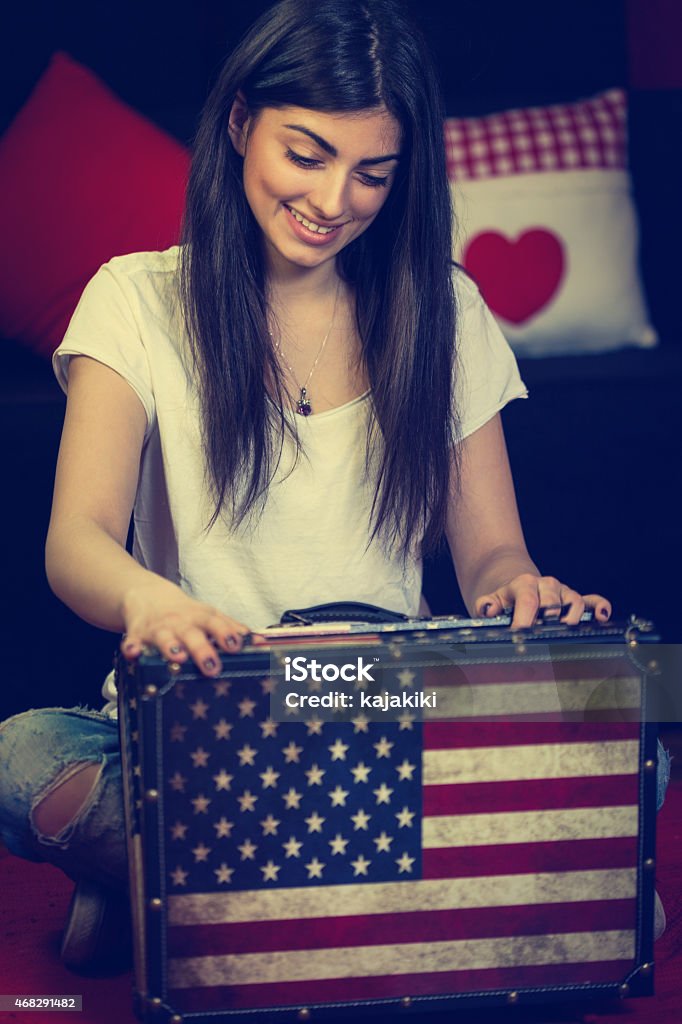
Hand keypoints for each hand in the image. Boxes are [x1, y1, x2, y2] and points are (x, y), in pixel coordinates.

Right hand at [120, 578, 250, 675]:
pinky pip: (133, 642)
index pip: (216, 624)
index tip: (236, 645)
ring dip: (171, 647)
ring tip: (178, 657)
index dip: (226, 634)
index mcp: (200, 618)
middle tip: (212, 666)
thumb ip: (230, 628)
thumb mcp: (207, 615)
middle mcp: (180, 623)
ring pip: (165, 638)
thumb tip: (259, 641)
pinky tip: (133, 653)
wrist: (146, 595)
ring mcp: (158, 629)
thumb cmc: (183, 612)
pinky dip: (132, 647)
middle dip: (202, 649)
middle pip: (192, 634)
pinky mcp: (137, 635)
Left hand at [474, 573, 611, 628]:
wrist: (517, 587)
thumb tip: (487, 609)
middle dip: (548, 618)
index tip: (520, 633)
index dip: (525, 618)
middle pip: (552, 600)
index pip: (527, 599)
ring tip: (566, 628)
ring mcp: (563, 592)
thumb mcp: (491, 599)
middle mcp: (546, 585)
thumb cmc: (505, 599)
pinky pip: (593, 600)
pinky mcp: (576, 599)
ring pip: (574, 600)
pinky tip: (602, 617)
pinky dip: (600, 607)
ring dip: (572, 616)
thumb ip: (485, 604)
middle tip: (542, 634)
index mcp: (524, 584)